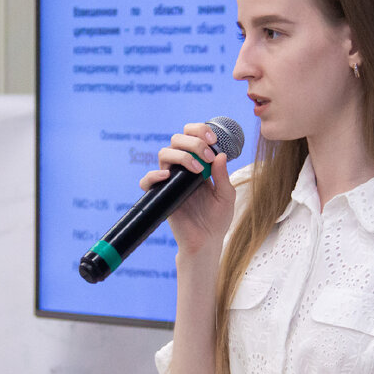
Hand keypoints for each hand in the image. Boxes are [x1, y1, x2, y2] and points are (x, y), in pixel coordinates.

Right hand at [138, 123, 234, 254]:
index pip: (193, 136)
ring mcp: (171, 181)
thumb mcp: (226, 196)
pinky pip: (146, 181)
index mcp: (199, 164)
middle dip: (193, 141)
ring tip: (197, 169)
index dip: (200, 131)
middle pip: (177, 139)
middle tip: (207, 156)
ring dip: (181, 155)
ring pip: (164, 153)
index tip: (213, 139)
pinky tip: (167, 176)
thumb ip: (223, 176)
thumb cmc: (217, 219)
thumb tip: (220, 155)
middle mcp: (183, 168)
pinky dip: (153, 175)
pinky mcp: (161, 196)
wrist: (206, 242)